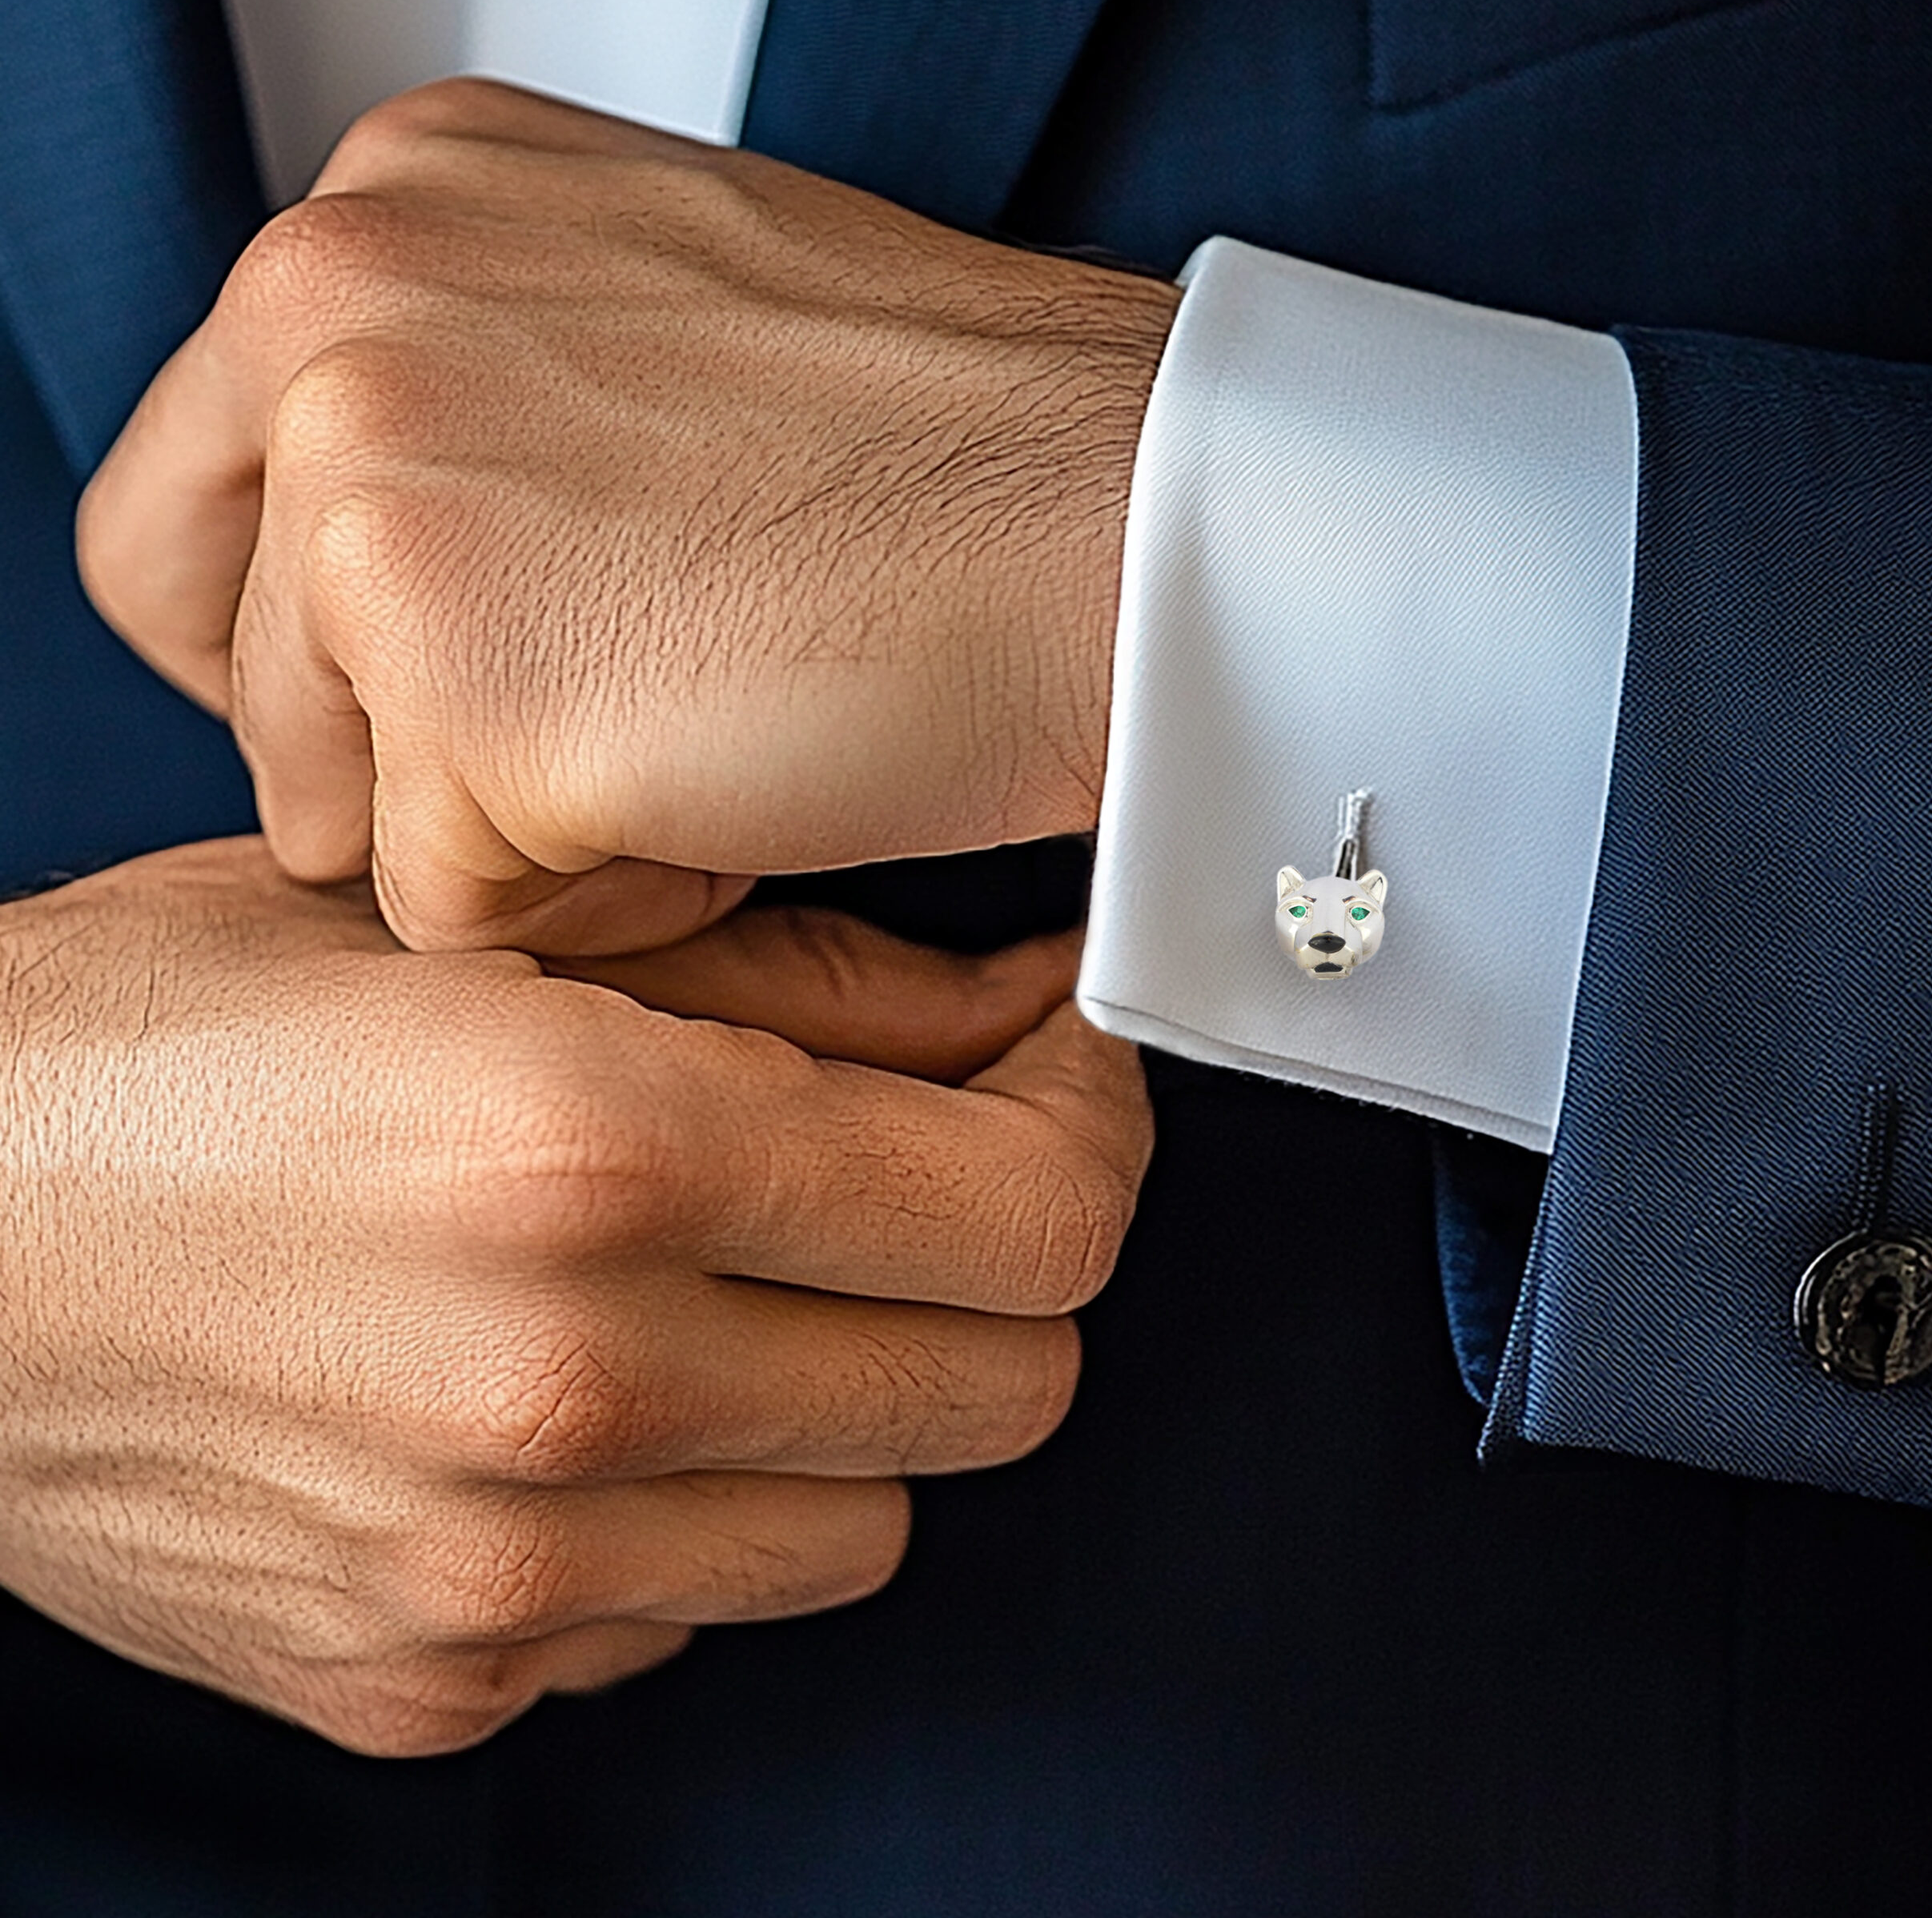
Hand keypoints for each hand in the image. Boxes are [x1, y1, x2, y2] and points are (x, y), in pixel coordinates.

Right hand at [0, 840, 1148, 1753]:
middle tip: (932, 1178)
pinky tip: (581, 1399)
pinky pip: (686, 1619)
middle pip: (1004, 1391)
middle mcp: (566, 1383)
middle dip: (1006, 1275)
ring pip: (865, 1527)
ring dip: (849, 1406)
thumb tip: (1012, 1018)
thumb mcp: (480, 931)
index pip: (1036, 1216)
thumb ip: (802, 983)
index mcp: (597, 1148)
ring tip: (726, 1291)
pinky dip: (686, 1514)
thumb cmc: (158, 1041)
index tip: (1064, 1079)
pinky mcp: (430, 1677)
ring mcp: (499, 1569)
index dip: (1094, 1128)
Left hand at [79, 78, 1180, 953]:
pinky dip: (603, 900)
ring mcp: (387, 498)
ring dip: (515, 827)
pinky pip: (453, 908)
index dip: (291, 643)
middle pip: (243, 668)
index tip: (417, 697)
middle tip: (607, 729)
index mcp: (392, 200)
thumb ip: (476, 397)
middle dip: (405, 757)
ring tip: (709, 737)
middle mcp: (340, 308)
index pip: (185, 500)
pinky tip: (745, 795)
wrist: (1135, 519)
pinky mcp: (470, 691)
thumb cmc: (959, 441)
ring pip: (338, 802)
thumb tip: (366, 566)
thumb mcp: (660, 321)